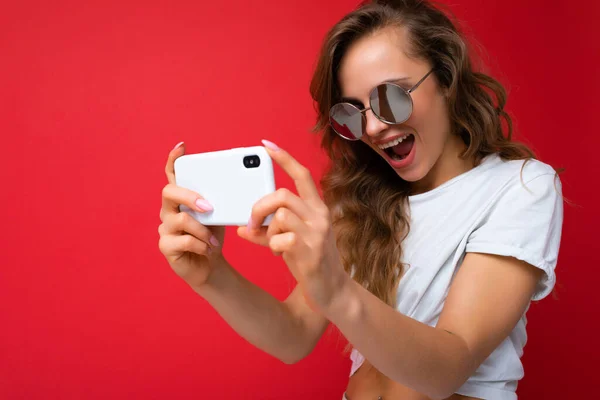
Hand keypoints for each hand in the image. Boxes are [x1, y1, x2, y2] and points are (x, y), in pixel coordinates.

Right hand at [158, 142, 226, 288]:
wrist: (211, 266)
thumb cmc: (213, 236)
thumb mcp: (220, 215)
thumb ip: (221, 201)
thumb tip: (238, 186)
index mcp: (182, 199)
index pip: (173, 174)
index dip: (174, 159)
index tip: (181, 146)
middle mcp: (169, 210)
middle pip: (169, 192)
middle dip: (190, 197)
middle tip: (209, 207)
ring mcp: (165, 228)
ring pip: (181, 220)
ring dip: (203, 230)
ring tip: (214, 240)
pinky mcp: (166, 246)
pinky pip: (184, 241)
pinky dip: (201, 246)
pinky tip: (208, 250)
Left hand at [237, 140, 348, 311]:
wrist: (332, 291)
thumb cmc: (309, 262)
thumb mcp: (290, 242)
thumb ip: (267, 232)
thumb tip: (242, 227)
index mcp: (317, 208)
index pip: (301, 175)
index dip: (284, 158)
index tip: (266, 145)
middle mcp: (320, 216)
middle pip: (282, 194)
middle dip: (260, 206)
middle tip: (252, 222)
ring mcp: (317, 232)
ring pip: (280, 215)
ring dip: (267, 230)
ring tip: (270, 242)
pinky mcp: (310, 250)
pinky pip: (280, 239)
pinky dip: (272, 246)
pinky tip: (279, 255)